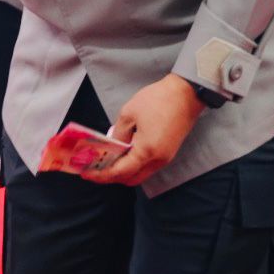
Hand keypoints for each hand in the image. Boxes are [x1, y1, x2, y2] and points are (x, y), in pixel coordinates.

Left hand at [85, 73, 203, 186]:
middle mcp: (158, 160)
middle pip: (131, 179)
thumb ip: (118, 134)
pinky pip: (148, 166)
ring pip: (140, 174)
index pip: (120, 172)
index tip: (87, 174)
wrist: (186, 93)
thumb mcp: (129, 113)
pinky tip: (123, 154)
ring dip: (124, 171)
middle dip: (112, 177)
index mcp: (146, 151)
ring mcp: (165, 158)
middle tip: (96, 168)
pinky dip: (134, 165)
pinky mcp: (168, 152)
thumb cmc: (157, 100)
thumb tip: (113, 146)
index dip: (102, 175)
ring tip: (107, 160)